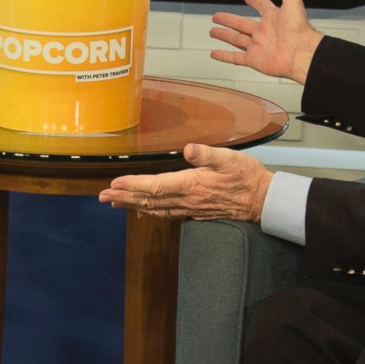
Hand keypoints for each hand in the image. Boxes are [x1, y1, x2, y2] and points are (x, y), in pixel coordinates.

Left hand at [98, 143, 270, 221]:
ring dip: (132, 205)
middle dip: (124, 197)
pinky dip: (150, 212)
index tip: (114, 184)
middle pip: (149, 200)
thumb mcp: (230, 159)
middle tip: (102, 197)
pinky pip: (166, 214)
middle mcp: (187, 200)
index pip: (156, 185)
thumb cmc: (247, 176)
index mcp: (192, 184)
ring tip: (114, 203)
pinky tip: (142, 212)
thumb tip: (188, 149)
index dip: (133, 185)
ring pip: (155, 208)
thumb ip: (207, 154)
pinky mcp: (195, 212)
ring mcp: (190, 208)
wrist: (262, 201)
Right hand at [209, 0, 323, 83]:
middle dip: (229, 20)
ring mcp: (257, 46)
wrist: (300, 54)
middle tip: (217, 16)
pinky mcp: (253, 59)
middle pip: (242, 24)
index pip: (262, 6)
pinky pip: (235, 57)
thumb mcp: (293, 2)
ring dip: (224, 35)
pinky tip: (214, 53)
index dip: (256, 1)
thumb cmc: (299, 29)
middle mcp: (264, 32)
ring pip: (236, 39)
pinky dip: (224, 56)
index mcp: (273, 18)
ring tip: (212, 31)